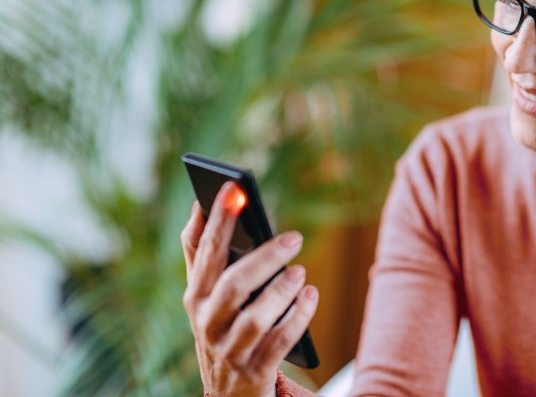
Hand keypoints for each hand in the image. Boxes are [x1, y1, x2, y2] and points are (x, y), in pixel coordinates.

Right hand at [181, 182, 318, 396]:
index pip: (205, 251)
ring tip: (301, 272)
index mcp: (196, 295)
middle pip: (233, 285)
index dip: (219, 219)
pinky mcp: (254, 370)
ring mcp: (229, 348)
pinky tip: (311, 295)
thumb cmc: (219, 326)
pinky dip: (297, 319)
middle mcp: (207, 321)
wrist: (226, 393)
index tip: (234, 188)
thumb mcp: (203, 294)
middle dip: (263, 259)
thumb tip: (198, 206)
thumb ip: (199, 252)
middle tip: (294, 238)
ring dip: (281, 293)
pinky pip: (279, 343)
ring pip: (255, 318)